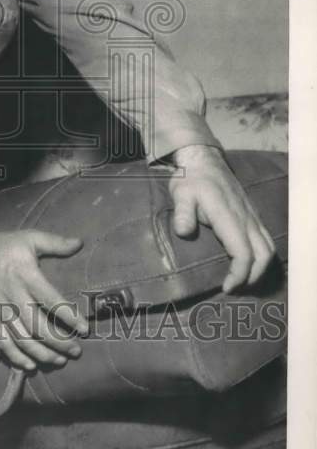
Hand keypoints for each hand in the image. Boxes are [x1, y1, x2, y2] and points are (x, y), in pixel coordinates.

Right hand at [0, 209, 89, 371]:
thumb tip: (80, 243)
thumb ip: (56, 242)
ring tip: (59, 361)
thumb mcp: (30, 238)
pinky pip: (3, 343)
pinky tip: (30, 365)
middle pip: (38, 327)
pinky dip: (16, 357)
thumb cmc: (3, 245)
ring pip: (22, 339)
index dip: (69, 317)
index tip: (84, 329)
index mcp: (26, 277)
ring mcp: (0, 310)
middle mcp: (14, 296)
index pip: (52, 301)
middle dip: (60, 343)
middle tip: (77, 351)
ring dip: (42, 354)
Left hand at [167, 145, 275, 292]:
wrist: (203, 161)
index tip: (226, 287)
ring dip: (261, 268)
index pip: (244, 252)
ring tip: (243, 280)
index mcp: (228, 216)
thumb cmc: (190, 180)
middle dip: (253, 277)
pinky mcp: (252, 215)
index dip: (239, 274)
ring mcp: (251, 216)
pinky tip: (249, 264)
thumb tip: (183, 232)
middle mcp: (245, 218)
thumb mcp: (180, 193)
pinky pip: (266, 239)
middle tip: (235, 288)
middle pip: (263, 255)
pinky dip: (262, 256)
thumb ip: (182, 212)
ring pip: (269, 247)